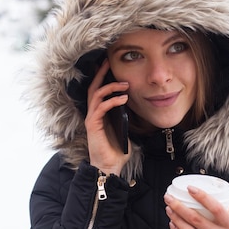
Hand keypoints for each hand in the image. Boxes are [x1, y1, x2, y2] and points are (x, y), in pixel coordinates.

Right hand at [85, 59, 130, 175]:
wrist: (109, 167)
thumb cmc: (117, 151)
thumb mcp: (125, 130)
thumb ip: (127, 119)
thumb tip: (136, 109)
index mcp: (100, 113)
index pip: (99, 90)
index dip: (103, 77)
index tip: (111, 64)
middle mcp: (93, 113)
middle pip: (93, 87)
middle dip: (100, 73)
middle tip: (108, 61)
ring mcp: (92, 118)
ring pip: (96, 94)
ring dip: (111, 86)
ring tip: (125, 84)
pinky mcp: (92, 124)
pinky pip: (101, 107)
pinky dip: (112, 101)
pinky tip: (124, 99)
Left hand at [165, 187, 228, 228]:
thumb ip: (228, 209)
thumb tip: (220, 192)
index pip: (216, 207)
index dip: (202, 196)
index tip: (190, 188)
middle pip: (196, 219)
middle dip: (179, 206)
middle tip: (169, 198)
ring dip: (176, 219)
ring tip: (169, 209)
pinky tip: (172, 225)